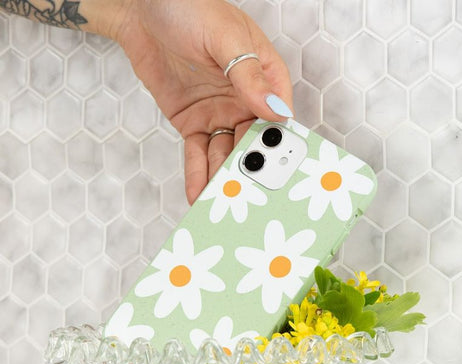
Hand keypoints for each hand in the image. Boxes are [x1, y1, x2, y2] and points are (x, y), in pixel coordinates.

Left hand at [110, 0, 293, 202]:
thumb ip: (248, 74)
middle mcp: (246, 100)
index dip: (279, 144)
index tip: (278, 171)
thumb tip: (275, 111)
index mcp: (265, 75)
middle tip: (248, 197)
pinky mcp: (194, 124)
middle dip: (251, 169)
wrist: (139, 9)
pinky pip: (198, 153)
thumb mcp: (223, 36)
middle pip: (254, 142)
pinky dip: (198, 174)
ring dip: (224, 178)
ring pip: (226, 154)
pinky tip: (199, 194)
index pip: (279, 116)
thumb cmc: (188, 7)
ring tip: (223, 202)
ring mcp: (220, 114)